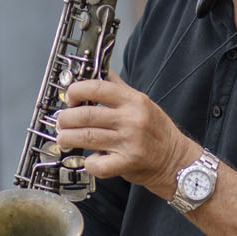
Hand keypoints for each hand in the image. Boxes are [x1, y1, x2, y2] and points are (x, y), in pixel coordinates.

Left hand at [55, 73, 197, 199]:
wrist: (175, 160)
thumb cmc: (158, 131)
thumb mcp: (143, 102)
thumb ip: (119, 88)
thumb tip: (97, 71)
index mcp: (134, 101)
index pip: (97, 87)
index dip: (76, 90)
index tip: (70, 97)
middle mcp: (131, 120)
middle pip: (86, 114)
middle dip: (66, 118)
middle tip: (62, 121)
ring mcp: (129, 142)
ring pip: (86, 137)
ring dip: (67, 138)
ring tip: (64, 138)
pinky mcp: (127, 163)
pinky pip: (97, 164)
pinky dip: (88, 162)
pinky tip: (88, 158)